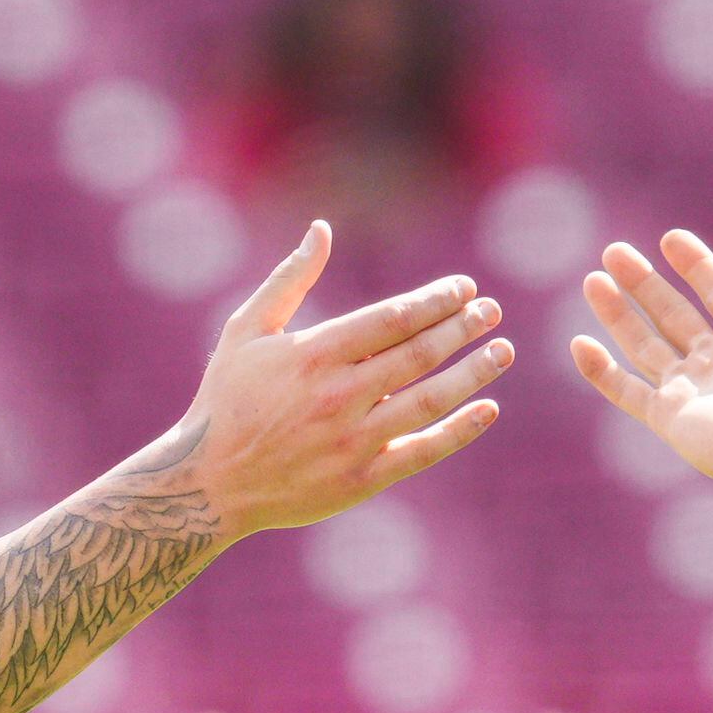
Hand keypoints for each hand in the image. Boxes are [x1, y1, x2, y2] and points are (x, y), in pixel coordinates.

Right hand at [173, 222, 511, 538]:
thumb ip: (289, 279)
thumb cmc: (227, 400)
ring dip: (472, 373)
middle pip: (418, 353)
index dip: (435, 300)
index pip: (392, 318)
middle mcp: (339, 395)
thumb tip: (321, 228)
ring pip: (428, 400)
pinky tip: (488, 409)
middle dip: (462, 328)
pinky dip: (459, 431)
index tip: (465, 289)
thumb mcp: (246, 331)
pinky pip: (422, 452)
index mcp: (313, 354)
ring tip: (502, 351)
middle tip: (492, 312)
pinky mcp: (362, 479)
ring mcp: (353, 440)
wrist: (210, 483)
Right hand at [572, 205, 712, 505]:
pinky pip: (626, 390)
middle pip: (671, 313)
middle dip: (642, 283)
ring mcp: (690, 388)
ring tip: (592, 281)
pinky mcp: (669, 416)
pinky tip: (579, 343)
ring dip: (617, 314)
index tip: (670, 239)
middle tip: (614, 251)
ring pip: (643, 345)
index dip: (695, 264)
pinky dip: (600, 371)